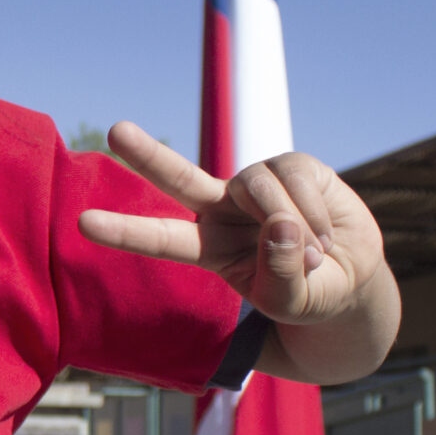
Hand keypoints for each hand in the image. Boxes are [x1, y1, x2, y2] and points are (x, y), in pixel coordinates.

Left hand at [75, 121, 383, 327]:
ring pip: (261, 189)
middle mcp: (222, 209)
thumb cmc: (310, 292)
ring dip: (295, 228)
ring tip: (313, 255)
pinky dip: (315, 215)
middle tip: (115, 131)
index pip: (160, 239)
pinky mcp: (290, 165)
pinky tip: (325, 234)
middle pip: (179, 178)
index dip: (124, 230)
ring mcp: (254, 184)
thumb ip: (281, 275)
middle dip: (148, 154)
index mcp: (207, 248)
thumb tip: (280, 226)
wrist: (352, 273)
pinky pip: (296, 181)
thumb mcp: (292, 303)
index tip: (83, 223)